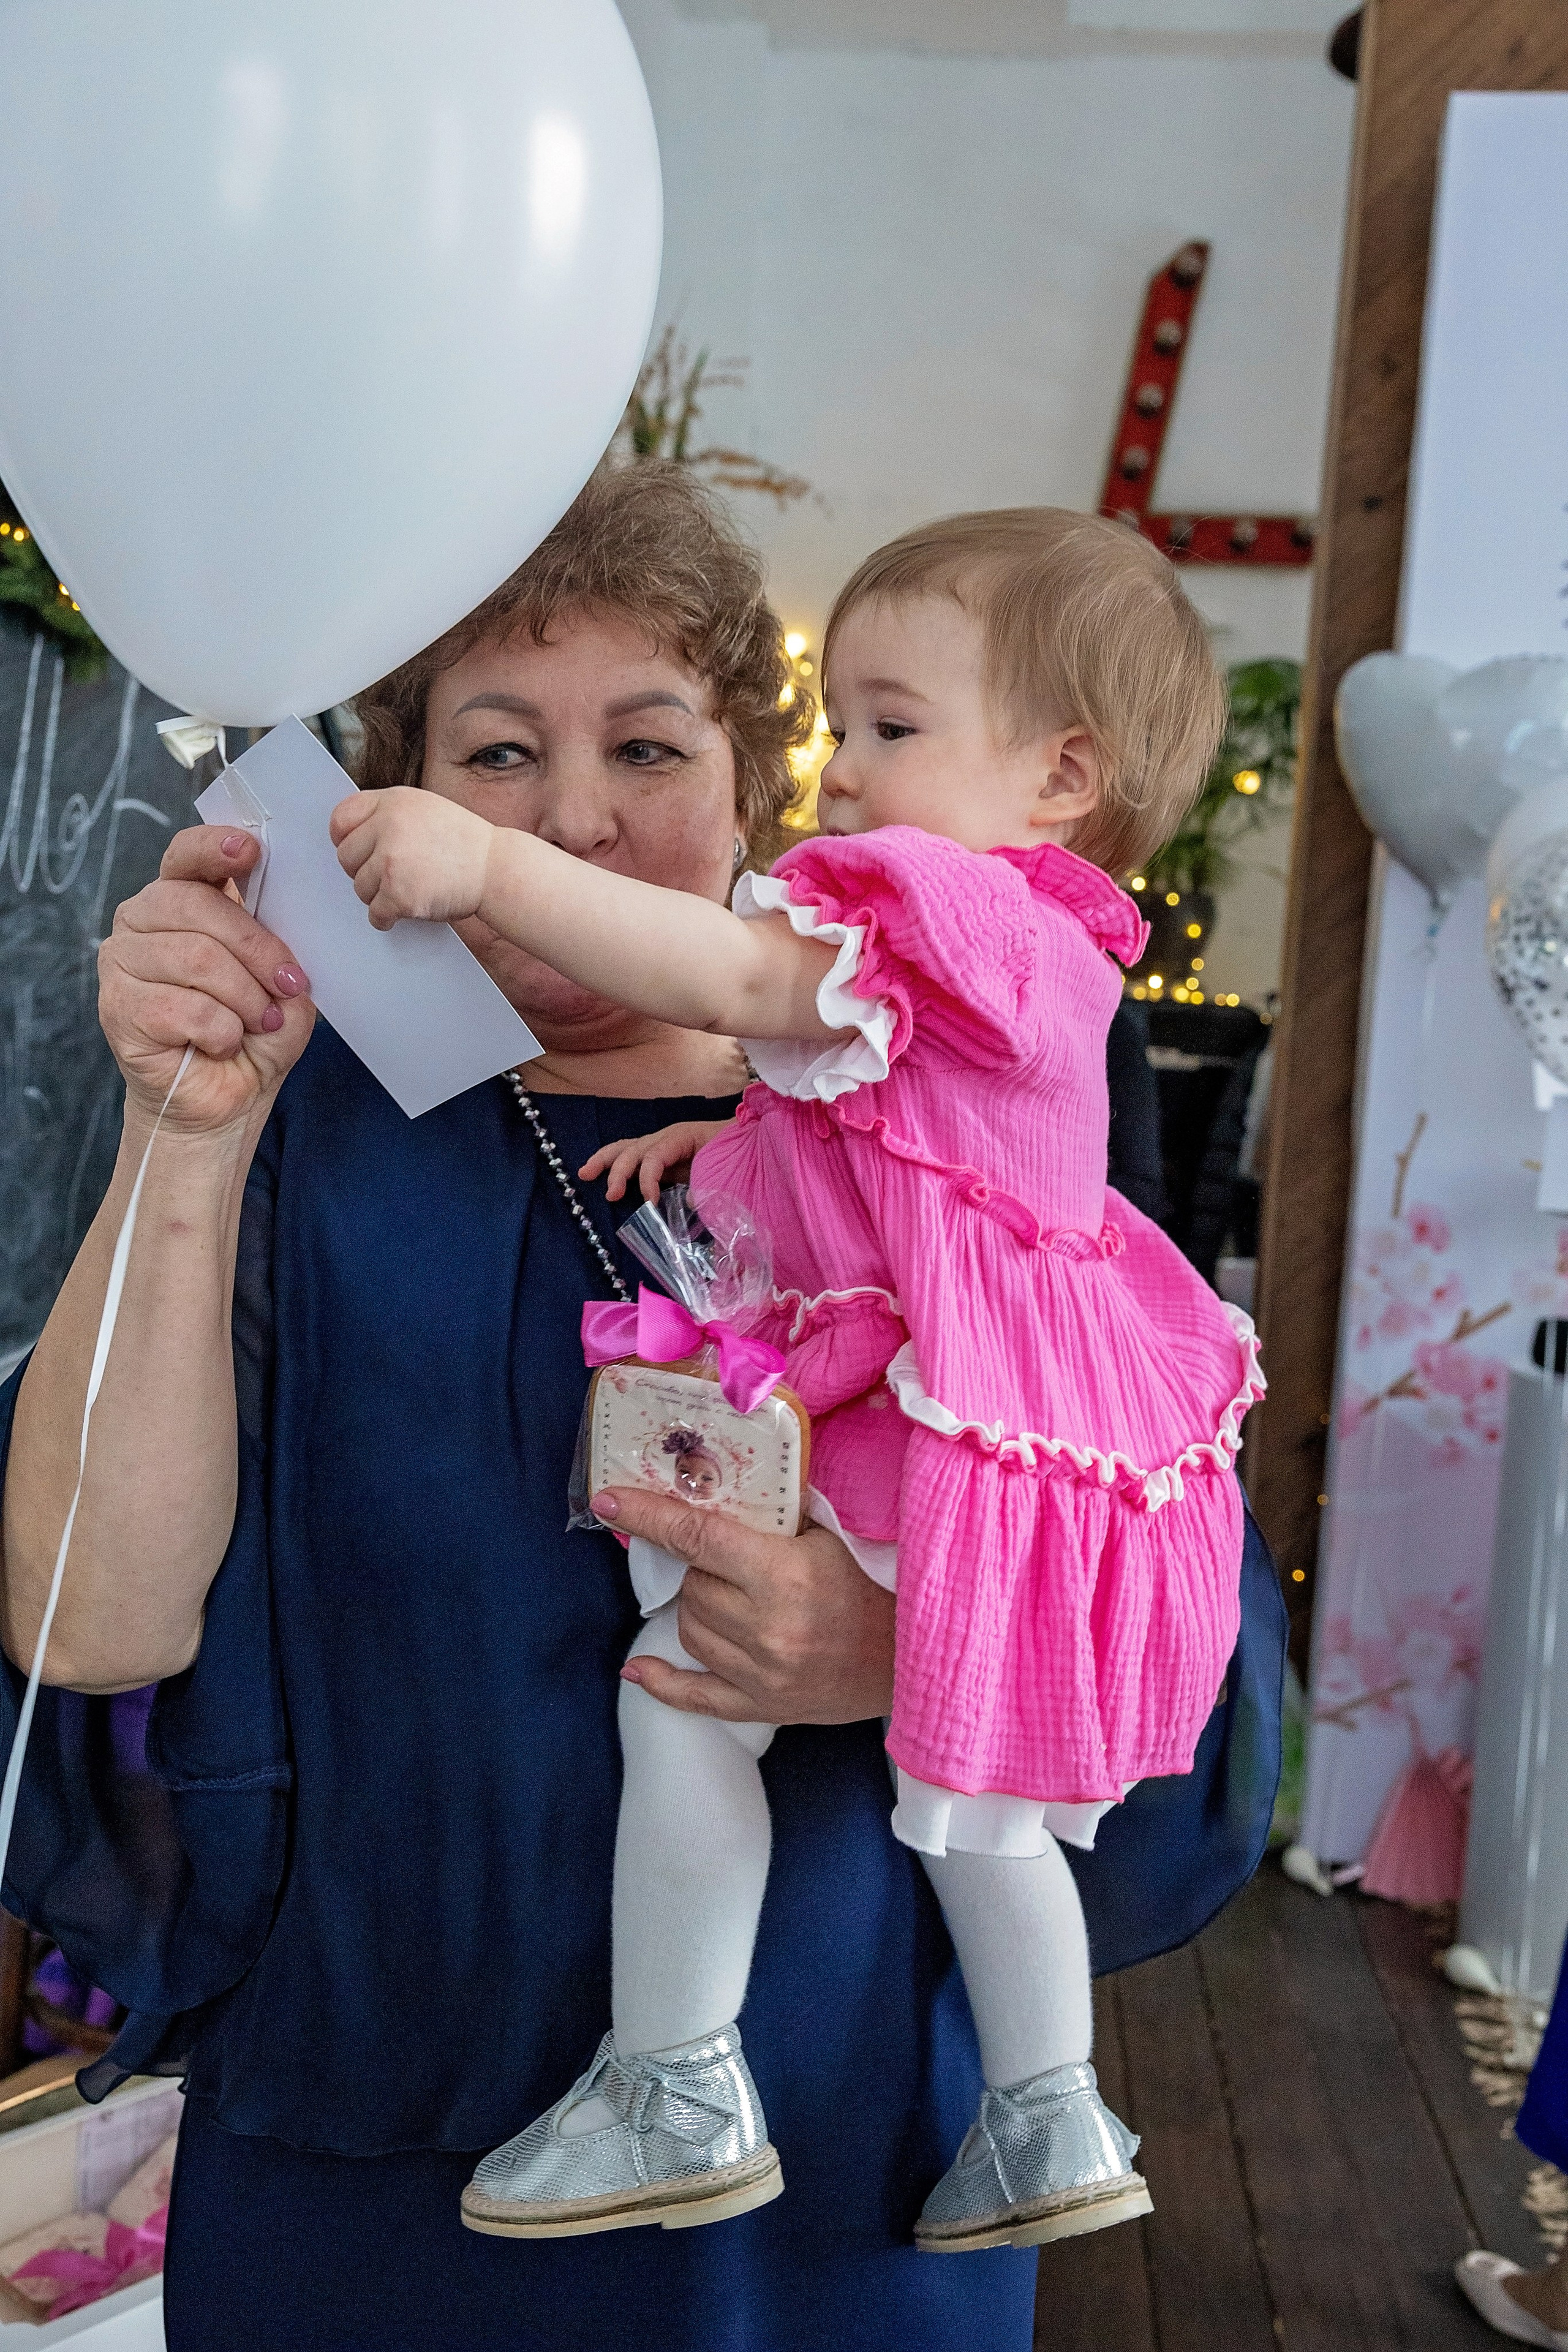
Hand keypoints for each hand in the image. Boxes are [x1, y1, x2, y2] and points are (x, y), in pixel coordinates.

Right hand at [100, 826, 315, 1130]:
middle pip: (197, 907)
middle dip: (257, 949)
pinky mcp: (118, 1008)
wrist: (225, 1101)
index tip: (249, 850)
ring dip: (244, 997)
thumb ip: (278, 945)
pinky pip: (183, 1007)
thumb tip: (281, 924)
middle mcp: (141, 922)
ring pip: (195, 958)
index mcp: (180, 901)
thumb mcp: (282, 983)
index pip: (185, 857)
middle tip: (288, 986)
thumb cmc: (252, 1035)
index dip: (214, 848)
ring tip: (259, 1022)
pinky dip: (221, 1030)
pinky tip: (223, 1043)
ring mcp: (121, 963)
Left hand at [331, 785, 492, 930]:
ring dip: (379, 895)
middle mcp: (388, 827)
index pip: (342, 818)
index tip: (355, 850)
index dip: (344, 838)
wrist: (495, 869)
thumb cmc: (465, 844)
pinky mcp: (398, 894)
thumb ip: (389, 816)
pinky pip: (374, 913)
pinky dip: (386, 917)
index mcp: (393, 802)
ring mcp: (391, 861)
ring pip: (360, 888)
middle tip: (390, 874)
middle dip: (364, 870)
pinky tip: (405, 909)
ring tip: (408, 889)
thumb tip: (352, 836)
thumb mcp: (425, 809)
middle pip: (346, 857)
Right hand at [579, 1120, 732, 1204]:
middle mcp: (666, 1137)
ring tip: (584, 1174)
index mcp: (682, 1137)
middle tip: (611, 1195)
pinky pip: (632, 1158)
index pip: (654, 1156)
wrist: (749, 1139)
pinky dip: (614, 1165)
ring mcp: (661, 1145)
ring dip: (605, 1161)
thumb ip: (710, 1183)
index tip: (650, 1203)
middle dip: (618, 1170)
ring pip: (626, 1148)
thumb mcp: (727, 1167)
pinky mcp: (661, 1157)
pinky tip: (596, 1173)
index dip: (647, 1179)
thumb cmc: (738, 1150)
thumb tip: (692, 1201)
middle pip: (634, 1149)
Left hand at [595, 1486, 895, 1724]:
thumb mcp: (830, 1537)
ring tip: (736, 1599)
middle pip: (692, 1585)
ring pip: (689, 1628)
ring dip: (699, 1607)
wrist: (910, 1661)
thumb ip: (775, 1514)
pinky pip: (693, 1696)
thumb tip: (711, 1482)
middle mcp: (766, 1627)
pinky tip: (638, 1668)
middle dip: (703, 1568)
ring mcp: (760, 1673)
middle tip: (737, 1563)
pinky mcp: (759, 1707)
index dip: (649, 1515)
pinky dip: (662, 1682)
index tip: (609, 1499)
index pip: (697, 1537)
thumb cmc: (871, 1588)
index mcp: (783, 1575)